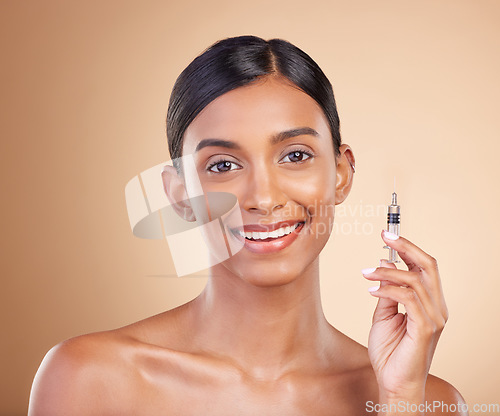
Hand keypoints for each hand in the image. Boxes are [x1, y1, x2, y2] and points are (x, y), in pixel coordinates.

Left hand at [363, 230, 448, 400]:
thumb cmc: (390, 351)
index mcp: (430, 303)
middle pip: (428, 266)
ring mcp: (434, 318)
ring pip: (415, 280)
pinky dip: (389, 290)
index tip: (387, 235)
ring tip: (366, 273)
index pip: (425, 267)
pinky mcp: (426, 329)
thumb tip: (383, 262)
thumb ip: (387, 291)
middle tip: (385, 236)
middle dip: (406, 247)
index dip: (408, 248)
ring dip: (387, 272)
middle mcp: (437, 308)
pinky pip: (409, 299)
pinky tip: (371, 290)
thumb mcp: (383, 315)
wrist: (393, 383)